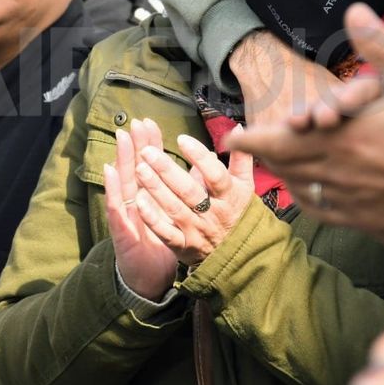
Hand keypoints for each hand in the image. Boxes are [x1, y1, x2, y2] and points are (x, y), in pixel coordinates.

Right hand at [104, 120, 177, 300]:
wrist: (147, 278)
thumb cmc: (161, 244)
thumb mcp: (174, 216)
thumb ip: (183, 192)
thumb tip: (200, 170)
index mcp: (151, 197)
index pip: (150, 166)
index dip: (150, 144)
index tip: (151, 122)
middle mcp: (137, 201)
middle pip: (136, 168)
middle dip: (135, 144)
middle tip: (135, 121)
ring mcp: (127, 215)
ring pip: (124, 183)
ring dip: (122, 159)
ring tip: (121, 138)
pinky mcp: (122, 231)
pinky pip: (117, 209)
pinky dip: (112, 190)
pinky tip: (109, 172)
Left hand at [132, 123, 254, 266]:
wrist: (240, 255)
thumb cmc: (238, 212)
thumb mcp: (245, 185)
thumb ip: (241, 158)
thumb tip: (239, 129)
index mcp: (230, 196)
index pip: (215, 175)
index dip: (199, 157)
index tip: (182, 139)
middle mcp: (213, 214)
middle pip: (189, 191)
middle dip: (167, 170)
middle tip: (146, 151)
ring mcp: (197, 230)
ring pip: (174, 209)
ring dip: (155, 189)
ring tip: (139, 168)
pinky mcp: (184, 246)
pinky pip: (166, 233)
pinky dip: (152, 217)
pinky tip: (138, 201)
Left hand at [228, 4, 383, 254]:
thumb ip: (381, 47)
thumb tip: (353, 10)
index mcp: (341, 137)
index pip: (279, 140)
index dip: (252, 140)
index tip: (232, 137)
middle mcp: (335, 171)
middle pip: (285, 165)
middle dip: (266, 153)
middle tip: (251, 146)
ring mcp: (348, 199)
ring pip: (301, 187)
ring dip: (285, 174)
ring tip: (277, 164)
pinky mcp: (364, 219)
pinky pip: (323, 209)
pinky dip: (309, 197)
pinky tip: (312, 191)